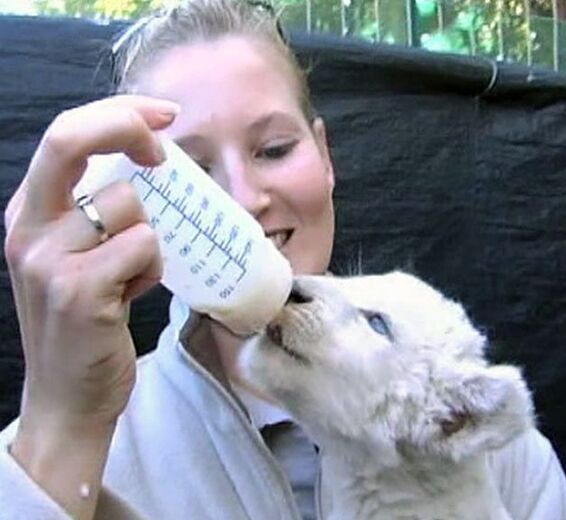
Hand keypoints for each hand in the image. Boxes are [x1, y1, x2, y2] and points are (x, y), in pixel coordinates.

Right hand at [4, 95, 178, 518]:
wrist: (68, 396)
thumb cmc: (85, 322)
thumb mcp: (77, 257)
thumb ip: (97, 212)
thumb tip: (149, 166)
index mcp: (30, 214)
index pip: (66, 134)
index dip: (118, 112)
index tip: (163, 115)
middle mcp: (28, 229)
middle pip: (71, 139)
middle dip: (127, 126)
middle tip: (164, 150)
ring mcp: (48, 260)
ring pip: (130, 206)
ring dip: (150, 240)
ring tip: (133, 276)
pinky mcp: (79, 291)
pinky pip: (145, 247)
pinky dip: (154, 268)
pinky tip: (134, 294)